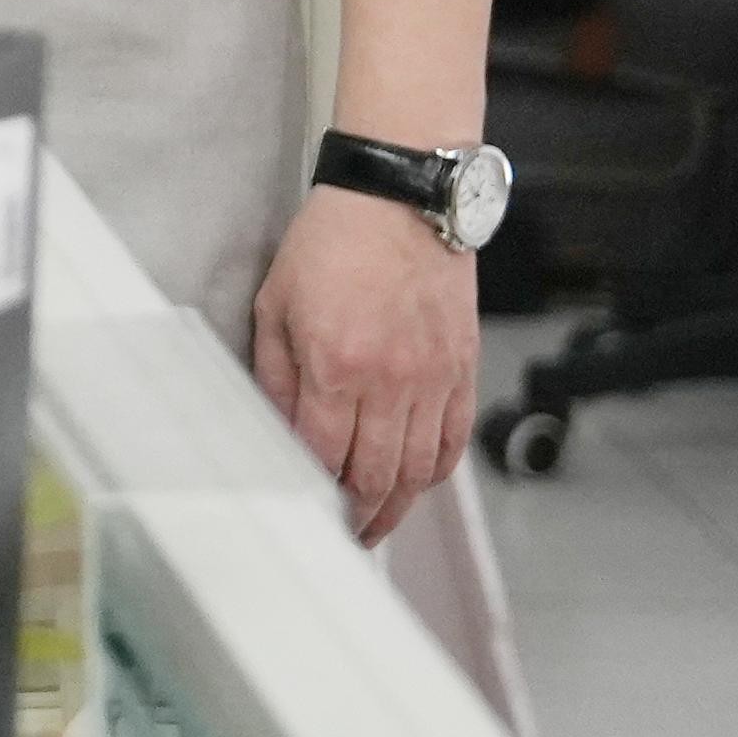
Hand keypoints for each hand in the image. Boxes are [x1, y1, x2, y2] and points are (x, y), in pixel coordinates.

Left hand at [252, 185, 478, 543]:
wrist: (401, 202)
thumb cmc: (332, 244)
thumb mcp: (275, 305)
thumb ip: (276, 375)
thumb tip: (277, 431)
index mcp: (335, 366)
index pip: (323, 456)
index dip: (313, 493)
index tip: (304, 510)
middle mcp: (389, 381)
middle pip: (376, 477)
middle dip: (357, 516)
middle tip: (342, 534)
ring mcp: (432, 378)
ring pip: (419, 470)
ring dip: (397, 506)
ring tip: (376, 522)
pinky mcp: (462, 369)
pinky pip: (453, 440)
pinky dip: (435, 472)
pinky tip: (416, 483)